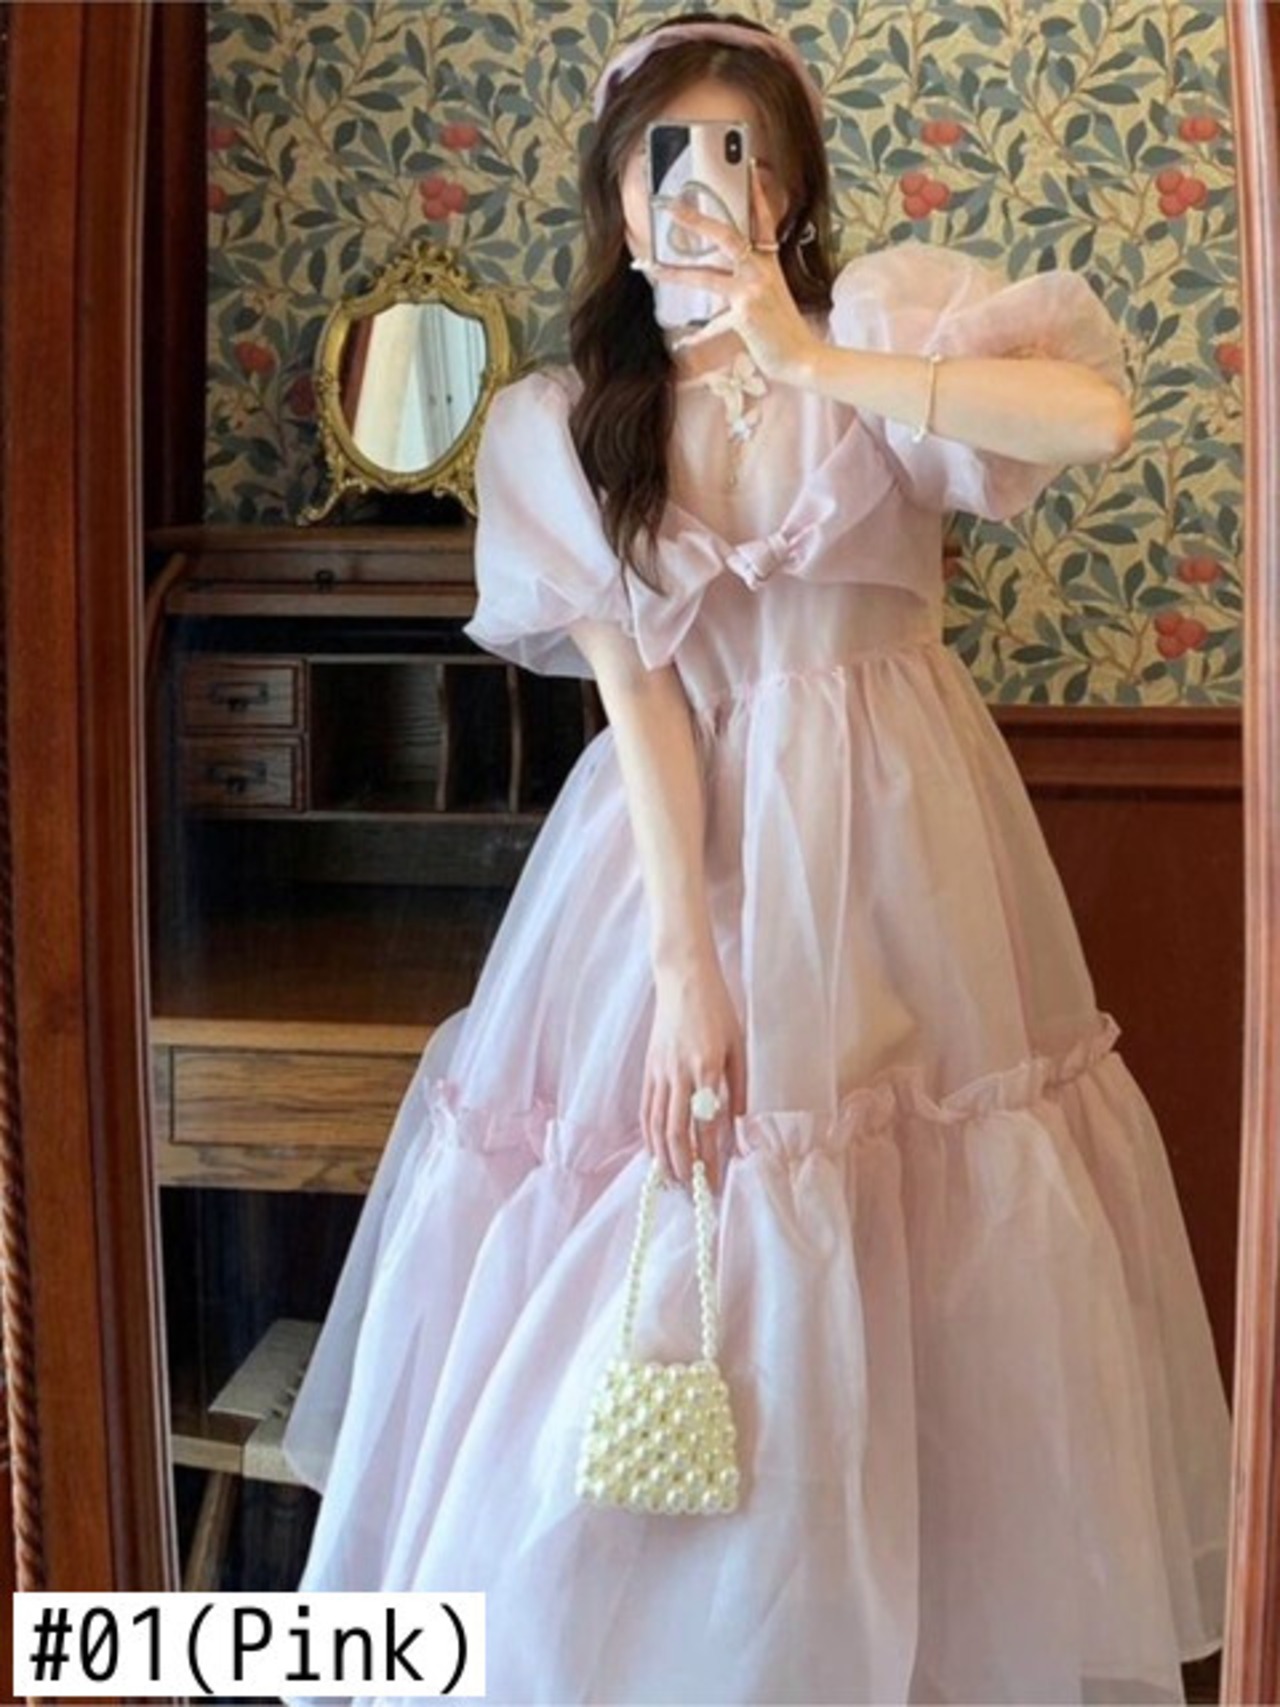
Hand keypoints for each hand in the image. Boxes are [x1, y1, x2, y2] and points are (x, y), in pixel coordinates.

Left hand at [636, 160, 820, 386]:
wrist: (801, 358)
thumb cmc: (784, 330)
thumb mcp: (773, 296)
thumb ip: (753, 279)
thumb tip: (726, 274)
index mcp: (770, 264)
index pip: (764, 222)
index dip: (758, 194)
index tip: (751, 167)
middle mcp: (761, 272)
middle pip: (726, 236)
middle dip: (695, 220)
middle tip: (671, 207)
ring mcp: (752, 292)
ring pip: (706, 275)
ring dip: (674, 272)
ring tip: (650, 267)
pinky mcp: (744, 316)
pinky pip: (712, 325)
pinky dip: (697, 336)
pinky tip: (684, 341)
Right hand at [641, 950, 746, 1193]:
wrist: (683, 978)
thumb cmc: (717, 1010)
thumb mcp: (737, 1046)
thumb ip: (737, 1087)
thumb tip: (738, 1125)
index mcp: (706, 1068)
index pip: (706, 1125)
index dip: (710, 1159)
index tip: (716, 1182)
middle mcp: (679, 1073)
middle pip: (674, 1132)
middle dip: (682, 1167)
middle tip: (691, 1191)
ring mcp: (659, 1071)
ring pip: (655, 1124)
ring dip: (663, 1157)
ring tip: (672, 1181)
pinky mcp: (648, 1068)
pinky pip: (646, 1109)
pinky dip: (648, 1135)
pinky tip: (655, 1152)